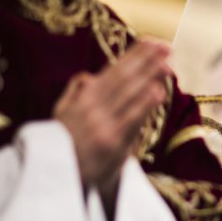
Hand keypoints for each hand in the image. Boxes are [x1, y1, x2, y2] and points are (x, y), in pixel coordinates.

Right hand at [53, 39, 171, 188]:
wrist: (54, 179)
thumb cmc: (60, 147)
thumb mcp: (60, 115)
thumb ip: (74, 94)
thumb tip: (88, 75)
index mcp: (83, 99)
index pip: (113, 71)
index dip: (133, 55)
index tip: (151, 41)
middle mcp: (92, 107)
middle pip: (124, 78)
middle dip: (146, 60)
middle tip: (166, 47)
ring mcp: (102, 124)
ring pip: (129, 94)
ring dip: (150, 77)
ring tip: (167, 64)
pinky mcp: (111, 143)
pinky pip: (131, 120)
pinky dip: (144, 104)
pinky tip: (158, 92)